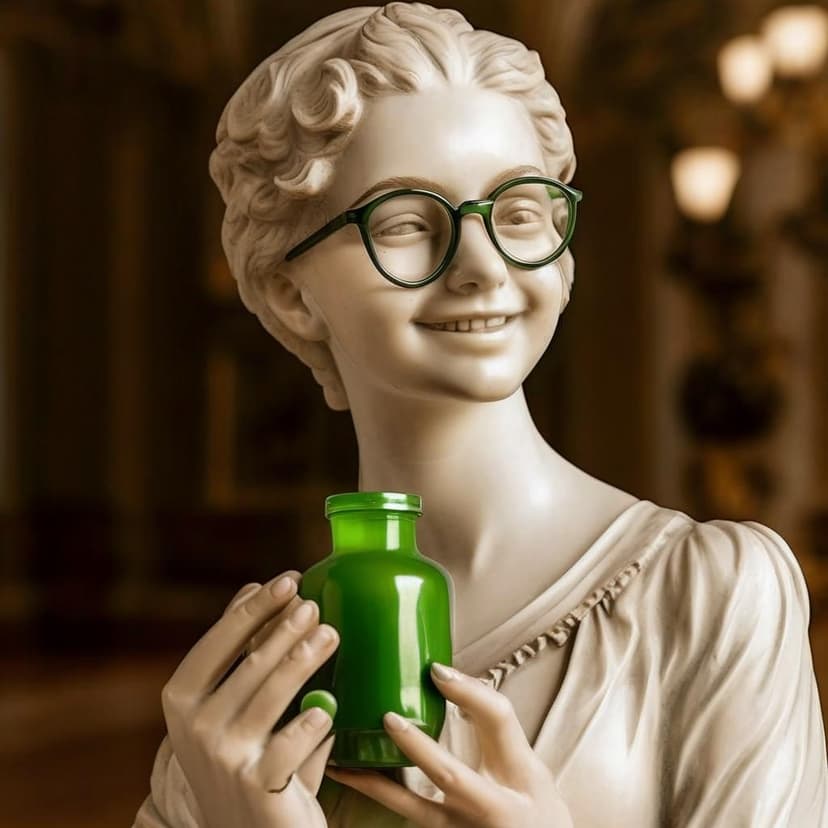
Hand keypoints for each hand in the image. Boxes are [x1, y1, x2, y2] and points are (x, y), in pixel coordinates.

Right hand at [161, 573, 339, 827]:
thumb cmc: (241, 755)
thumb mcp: (225, 703)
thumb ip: (236, 649)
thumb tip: (252, 588)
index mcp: (181, 700)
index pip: (218, 642)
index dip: (253, 609)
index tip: (287, 580)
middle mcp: (195, 728)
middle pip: (250, 664)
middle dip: (286, 629)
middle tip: (314, 605)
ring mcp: (224, 759)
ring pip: (273, 694)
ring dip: (305, 659)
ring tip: (330, 634)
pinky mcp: (258, 788)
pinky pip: (292, 743)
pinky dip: (312, 724)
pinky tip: (326, 712)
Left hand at [324, 664, 572, 827]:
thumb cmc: (535, 809)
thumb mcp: (528, 766)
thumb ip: (493, 725)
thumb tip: (446, 677)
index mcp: (513, 783)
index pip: (494, 727)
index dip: (467, 695)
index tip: (436, 670)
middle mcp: (483, 813)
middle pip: (443, 780)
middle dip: (415, 747)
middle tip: (387, 716)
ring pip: (408, 809)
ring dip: (372, 782)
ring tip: (341, 757)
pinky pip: (403, 815)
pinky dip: (376, 793)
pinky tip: (350, 773)